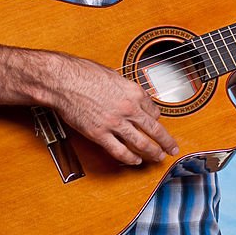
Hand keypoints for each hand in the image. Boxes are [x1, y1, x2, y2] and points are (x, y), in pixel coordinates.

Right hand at [46, 53, 179, 164]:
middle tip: (172, 149)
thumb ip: (126, 89)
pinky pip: (119, 151)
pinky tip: (135, 161)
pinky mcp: (99, 134)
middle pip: (154, 130)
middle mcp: (129, 108)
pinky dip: (129, 158)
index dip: (157, 119)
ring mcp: (115, 123)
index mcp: (134, 92)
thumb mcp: (114, 76)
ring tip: (159, 158)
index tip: (157, 124)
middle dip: (166, 142)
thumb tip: (131, 96)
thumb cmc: (84, 73)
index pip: (154, 111)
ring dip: (153, 153)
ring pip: (141, 143)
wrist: (64, 80)